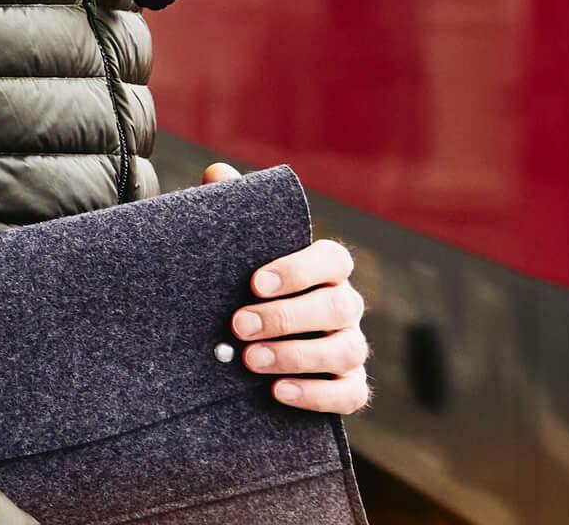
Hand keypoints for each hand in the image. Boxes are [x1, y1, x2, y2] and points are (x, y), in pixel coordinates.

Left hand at [202, 162, 370, 412]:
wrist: (236, 341)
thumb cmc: (236, 284)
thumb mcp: (228, 249)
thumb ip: (226, 210)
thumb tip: (217, 173)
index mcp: (323, 268)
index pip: (333, 259)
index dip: (298, 269)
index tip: (254, 282)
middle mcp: (344, 305)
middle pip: (338, 305)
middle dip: (288, 317)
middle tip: (239, 325)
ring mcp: (349, 346)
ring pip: (346, 350)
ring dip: (298, 356)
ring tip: (250, 361)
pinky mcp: (348, 386)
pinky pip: (351, 394)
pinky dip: (318, 394)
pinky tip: (278, 392)